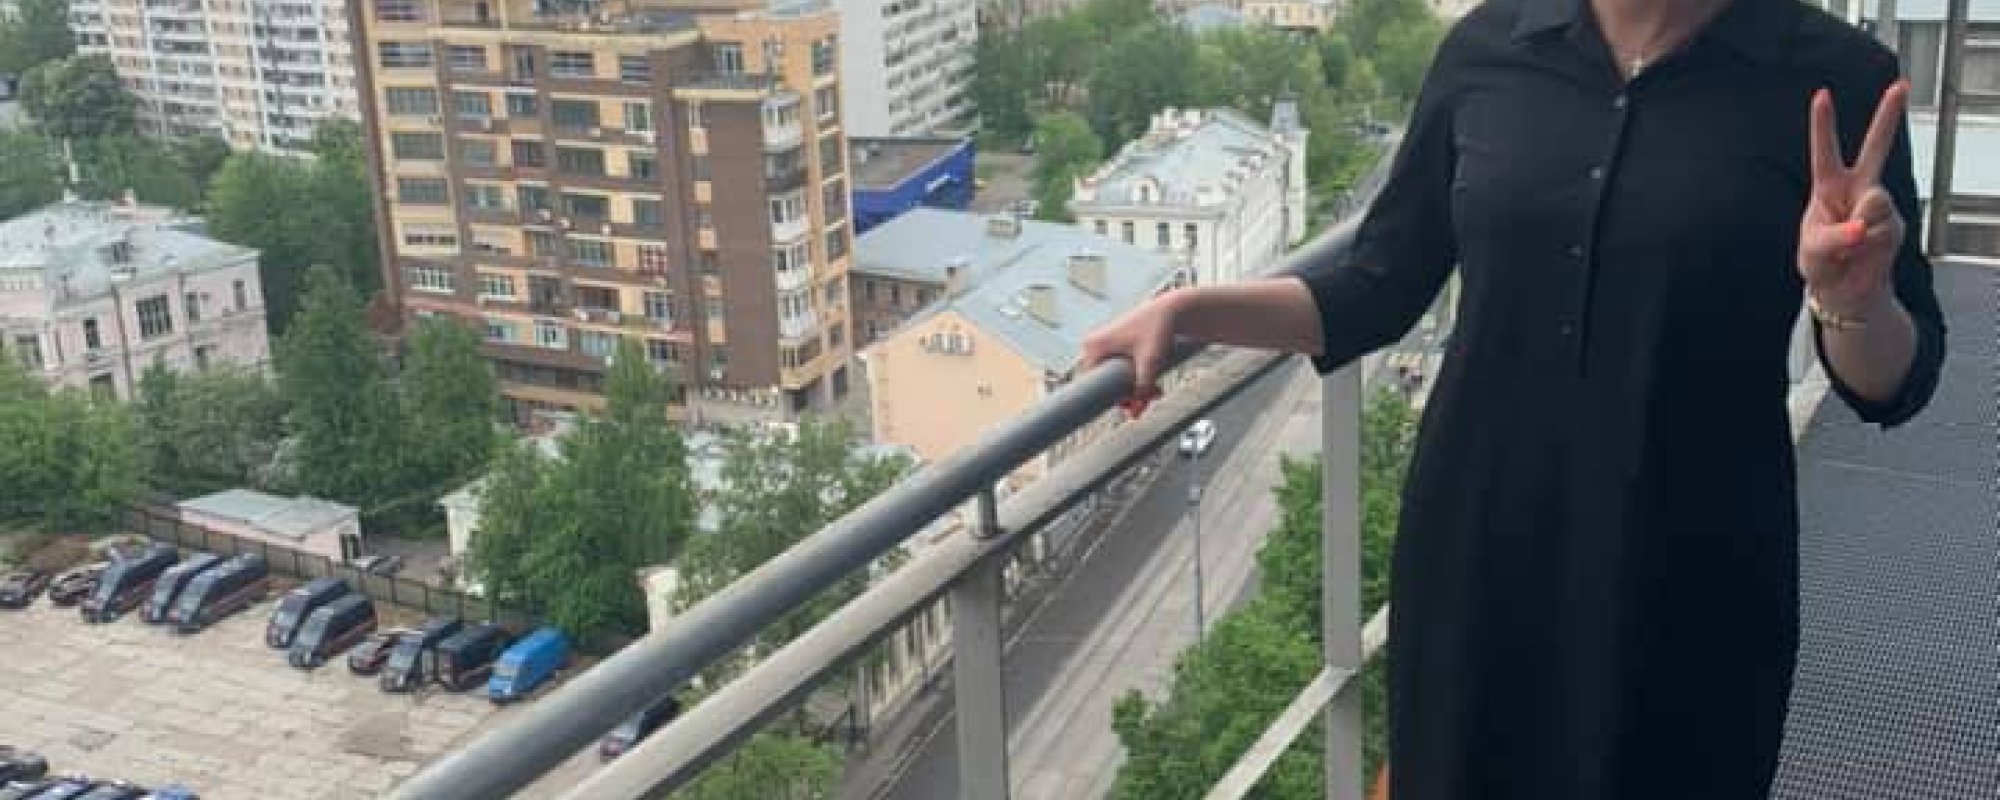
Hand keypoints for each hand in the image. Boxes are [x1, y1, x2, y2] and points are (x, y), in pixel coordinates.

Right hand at [1078, 291, 1181, 416]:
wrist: (1171, 310)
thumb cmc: (1157, 329)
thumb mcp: (1150, 361)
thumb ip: (1142, 386)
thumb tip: (1136, 410)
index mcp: (1093, 346)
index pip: (1093, 384)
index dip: (1112, 398)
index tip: (1131, 406)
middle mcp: (1093, 346)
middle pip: (1105, 383)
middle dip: (1128, 394)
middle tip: (1149, 400)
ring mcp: (1104, 347)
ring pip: (1116, 379)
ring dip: (1135, 389)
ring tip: (1156, 391)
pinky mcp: (1116, 348)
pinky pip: (1121, 372)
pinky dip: (1137, 379)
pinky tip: (1154, 386)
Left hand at [1800, 81, 1908, 317]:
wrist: (1845, 292)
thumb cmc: (1822, 264)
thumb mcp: (1814, 252)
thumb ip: (1835, 237)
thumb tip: (1860, 228)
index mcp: (1829, 187)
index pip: (1825, 151)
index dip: (1823, 124)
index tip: (1822, 94)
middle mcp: (1858, 189)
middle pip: (1876, 148)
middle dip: (1889, 116)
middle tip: (1901, 86)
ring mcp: (1880, 206)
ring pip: (1874, 202)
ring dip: (1857, 229)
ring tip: (1849, 246)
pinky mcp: (1895, 226)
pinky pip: (1882, 230)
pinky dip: (1869, 246)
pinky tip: (1863, 254)